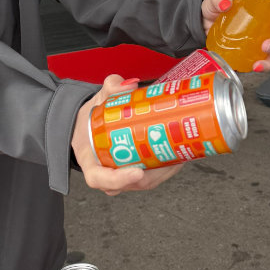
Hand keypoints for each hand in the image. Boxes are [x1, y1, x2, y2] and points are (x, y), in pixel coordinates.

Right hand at [70, 74, 183, 196]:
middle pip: (132, 183)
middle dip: (155, 174)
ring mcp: (123, 175)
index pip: (100, 179)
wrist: (89, 124)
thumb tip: (129, 85)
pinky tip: (178, 156)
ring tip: (180, 156)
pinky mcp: (137, 171)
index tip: (137, 173)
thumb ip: (110, 88)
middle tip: (172, 159)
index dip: (119, 180)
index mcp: (91, 161)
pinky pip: (151, 176)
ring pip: (146, 182)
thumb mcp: (96, 101)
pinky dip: (165, 168)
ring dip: (165, 172)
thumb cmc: (89, 120)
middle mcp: (107, 173)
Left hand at [202, 0, 269, 72]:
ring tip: (259, 62)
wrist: (203, 21)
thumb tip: (226, 3)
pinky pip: (260, 61)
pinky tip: (253, 66)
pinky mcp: (249, 53)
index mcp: (264, 9)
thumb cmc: (217, 7)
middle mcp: (265, 26)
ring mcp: (258, 40)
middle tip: (267, 45)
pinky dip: (260, 66)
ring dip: (269, 59)